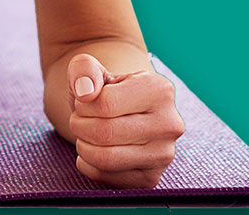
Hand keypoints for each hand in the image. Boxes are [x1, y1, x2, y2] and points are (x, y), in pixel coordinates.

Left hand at [66, 53, 184, 188]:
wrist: (117, 113)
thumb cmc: (101, 89)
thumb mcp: (89, 70)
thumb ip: (83, 69)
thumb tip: (85, 91)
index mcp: (159, 90)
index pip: (105, 104)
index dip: (83, 104)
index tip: (84, 100)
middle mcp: (169, 124)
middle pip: (104, 133)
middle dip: (79, 125)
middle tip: (79, 119)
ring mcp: (163, 155)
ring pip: (105, 158)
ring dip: (83, 145)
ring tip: (85, 133)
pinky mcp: (151, 179)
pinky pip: (106, 177)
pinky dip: (88, 164)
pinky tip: (94, 149)